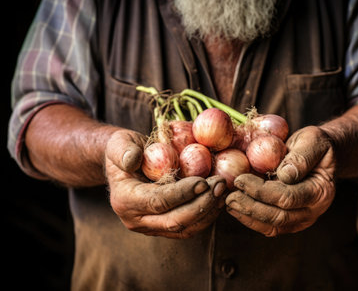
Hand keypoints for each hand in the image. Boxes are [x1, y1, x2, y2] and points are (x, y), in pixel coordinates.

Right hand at [105, 129, 226, 238]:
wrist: (125, 164)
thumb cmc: (124, 149)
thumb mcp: (119, 143)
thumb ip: (124, 150)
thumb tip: (133, 159)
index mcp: (125, 201)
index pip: (157, 202)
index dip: (182, 193)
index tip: (203, 182)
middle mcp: (137, 220)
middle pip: (174, 222)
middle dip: (201, 205)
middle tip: (219, 185)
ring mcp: (152, 227)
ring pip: (186, 228)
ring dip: (208, 211)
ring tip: (223, 190)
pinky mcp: (165, 227)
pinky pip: (190, 226)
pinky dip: (207, 214)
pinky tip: (219, 197)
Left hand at [226, 126, 335, 236]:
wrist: (320, 155)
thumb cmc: (315, 144)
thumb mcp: (312, 141)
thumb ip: (301, 157)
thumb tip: (283, 175)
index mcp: (321, 191)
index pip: (288, 197)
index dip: (261, 191)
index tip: (240, 179)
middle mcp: (313, 211)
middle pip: (279, 216)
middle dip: (251, 207)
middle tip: (229, 197)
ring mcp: (302, 219)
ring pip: (273, 226)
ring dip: (248, 216)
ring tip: (229, 203)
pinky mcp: (290, 221)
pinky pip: (270, 227)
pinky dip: (251, 220)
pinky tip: (236, 208)